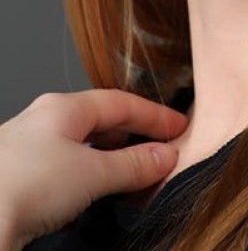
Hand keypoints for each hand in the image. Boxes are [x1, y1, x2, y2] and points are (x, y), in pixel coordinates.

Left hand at [0, 89, 186, 248]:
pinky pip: (70, 168)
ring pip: (85, 146)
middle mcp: (46, 121)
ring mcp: (32, 149)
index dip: (154, 115)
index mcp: (63, 107)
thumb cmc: (23, 185)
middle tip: (165, 149)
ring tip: (140, 173)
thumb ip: (132, 164)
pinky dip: (95, 174)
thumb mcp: (91, 173)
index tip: (179, 127)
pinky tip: (102, 189)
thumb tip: (164, 156)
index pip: (120, 102)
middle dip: (136, 134)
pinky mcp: (23, 179)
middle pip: (102, 121)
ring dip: (116, 157)